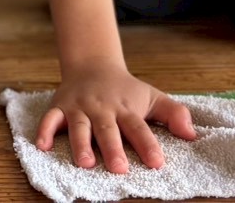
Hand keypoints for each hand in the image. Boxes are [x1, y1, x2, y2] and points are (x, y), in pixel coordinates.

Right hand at [35, 58, 195, 172]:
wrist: (93, 64)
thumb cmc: (125, 90)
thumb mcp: (152, 96)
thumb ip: (173, 114)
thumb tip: (192, 134)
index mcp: (125, 107)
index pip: (138, 127)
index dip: (147, 144)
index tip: (157, 163)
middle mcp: (102, 108)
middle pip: (108, 129)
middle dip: (113, 148)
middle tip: (119, 168)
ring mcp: (79, 107)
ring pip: (79, 126)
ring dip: (81, 144)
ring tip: (85, 163)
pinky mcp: (60, 106)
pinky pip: (50, 118)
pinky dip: (45, 130)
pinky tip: (42, 146)